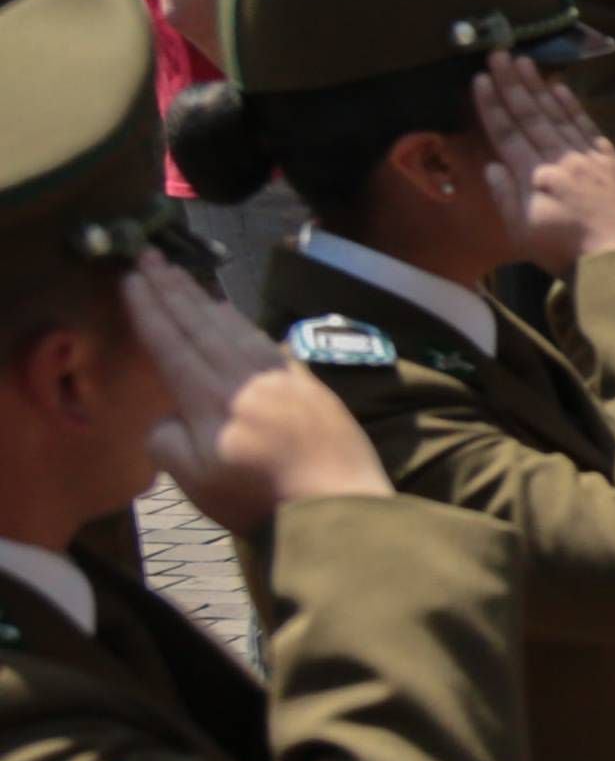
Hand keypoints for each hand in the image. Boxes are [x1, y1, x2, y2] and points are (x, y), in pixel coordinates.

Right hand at [122, 256, 389, 532]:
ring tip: (184, 277)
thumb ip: (167, 442)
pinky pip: (266, 342)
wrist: (339, 505)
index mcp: (209, 398)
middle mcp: (243, 377)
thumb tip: (169, 416)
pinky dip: (243, 323)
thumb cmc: (259, 499)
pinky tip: (235, 316)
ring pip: (234, 327)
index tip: (129, 278)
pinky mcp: (310, 386)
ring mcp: (281, 378)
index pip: (170, 343)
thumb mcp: (194, 481)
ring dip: (204, 299)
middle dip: (171, 289)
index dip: (148, 310)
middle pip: (200, 324)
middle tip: (149, 256)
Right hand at [473, 55, 614, 270]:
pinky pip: (588, 127)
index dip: (492, 104)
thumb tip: (491, 164)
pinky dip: (573, 105)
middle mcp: (559, 160)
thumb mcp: (523, 233)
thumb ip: (505, 196)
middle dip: (512, 83)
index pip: (506, 133)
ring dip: (539, 86)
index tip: (480, 78)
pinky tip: (561, 86)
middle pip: (531, 115)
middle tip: (499, 53)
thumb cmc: (567, 254)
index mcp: (532, 178)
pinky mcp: (612, 162)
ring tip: (524, 61)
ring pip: (558, 115)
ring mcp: (588, 158)